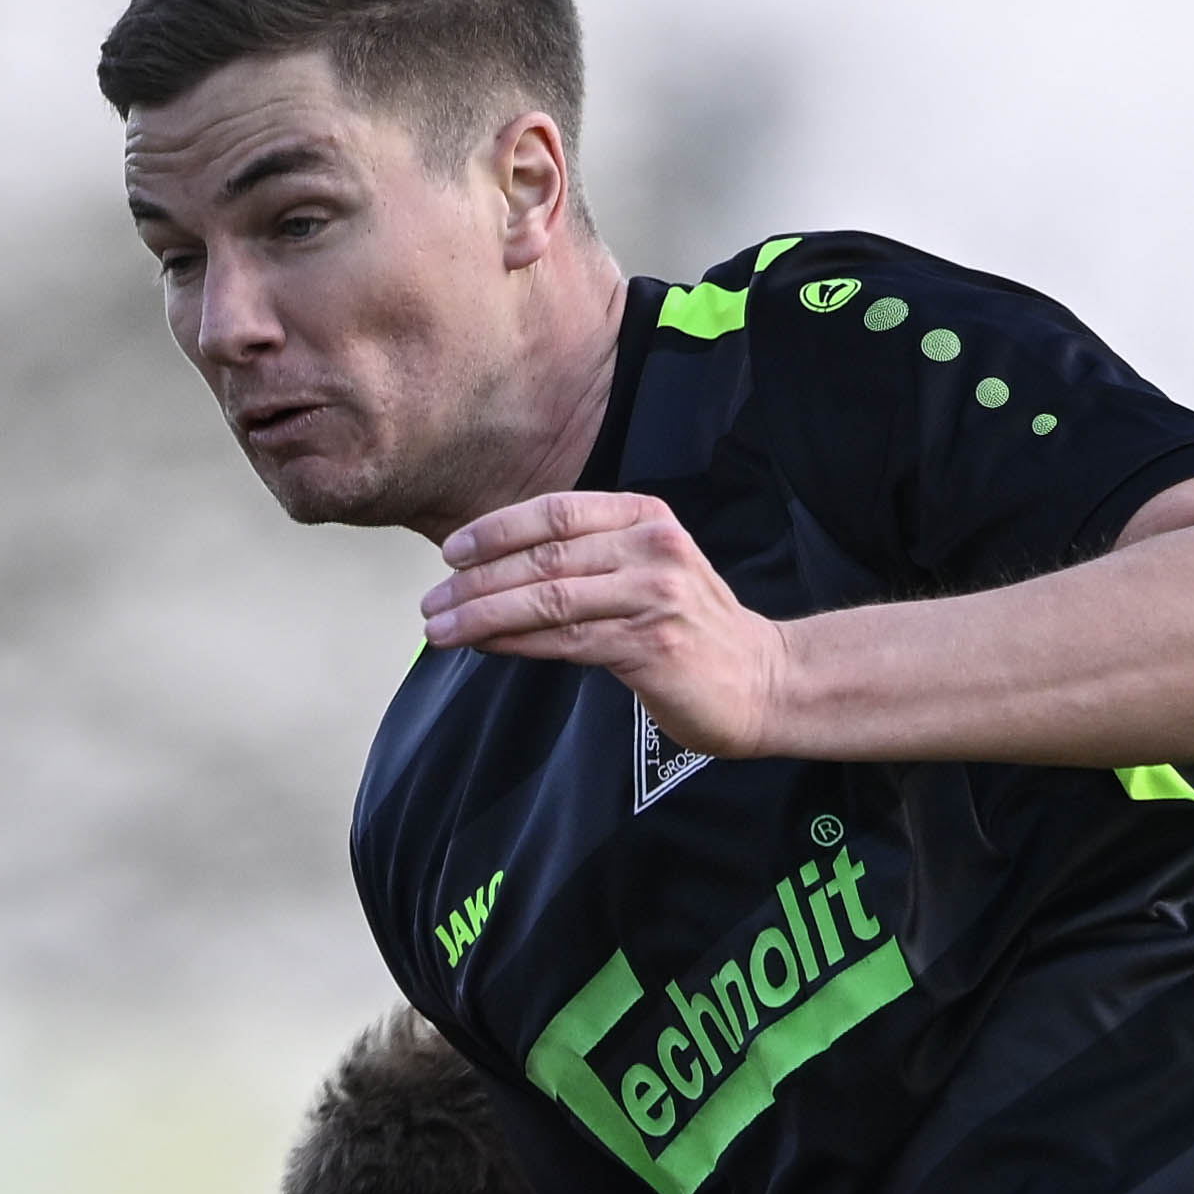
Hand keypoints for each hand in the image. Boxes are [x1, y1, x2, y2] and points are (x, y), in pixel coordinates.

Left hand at [419, 491, 794, 751]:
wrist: (763, 681)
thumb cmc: (694, 630)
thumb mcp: (648, 570)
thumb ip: (590, 558)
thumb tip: (501, 569)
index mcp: (646, 517)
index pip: (555, 512)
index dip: (496, 530)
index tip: (451, 553)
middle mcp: (651, 547)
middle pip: (543, 556)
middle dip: (476, 580)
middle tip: (431, 602)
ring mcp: (653, 596)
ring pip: (546, 598)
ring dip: (483, 614)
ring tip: (440, 629)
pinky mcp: (650, 646)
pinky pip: (565, 641)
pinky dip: (515, 642)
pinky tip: (483, 646)